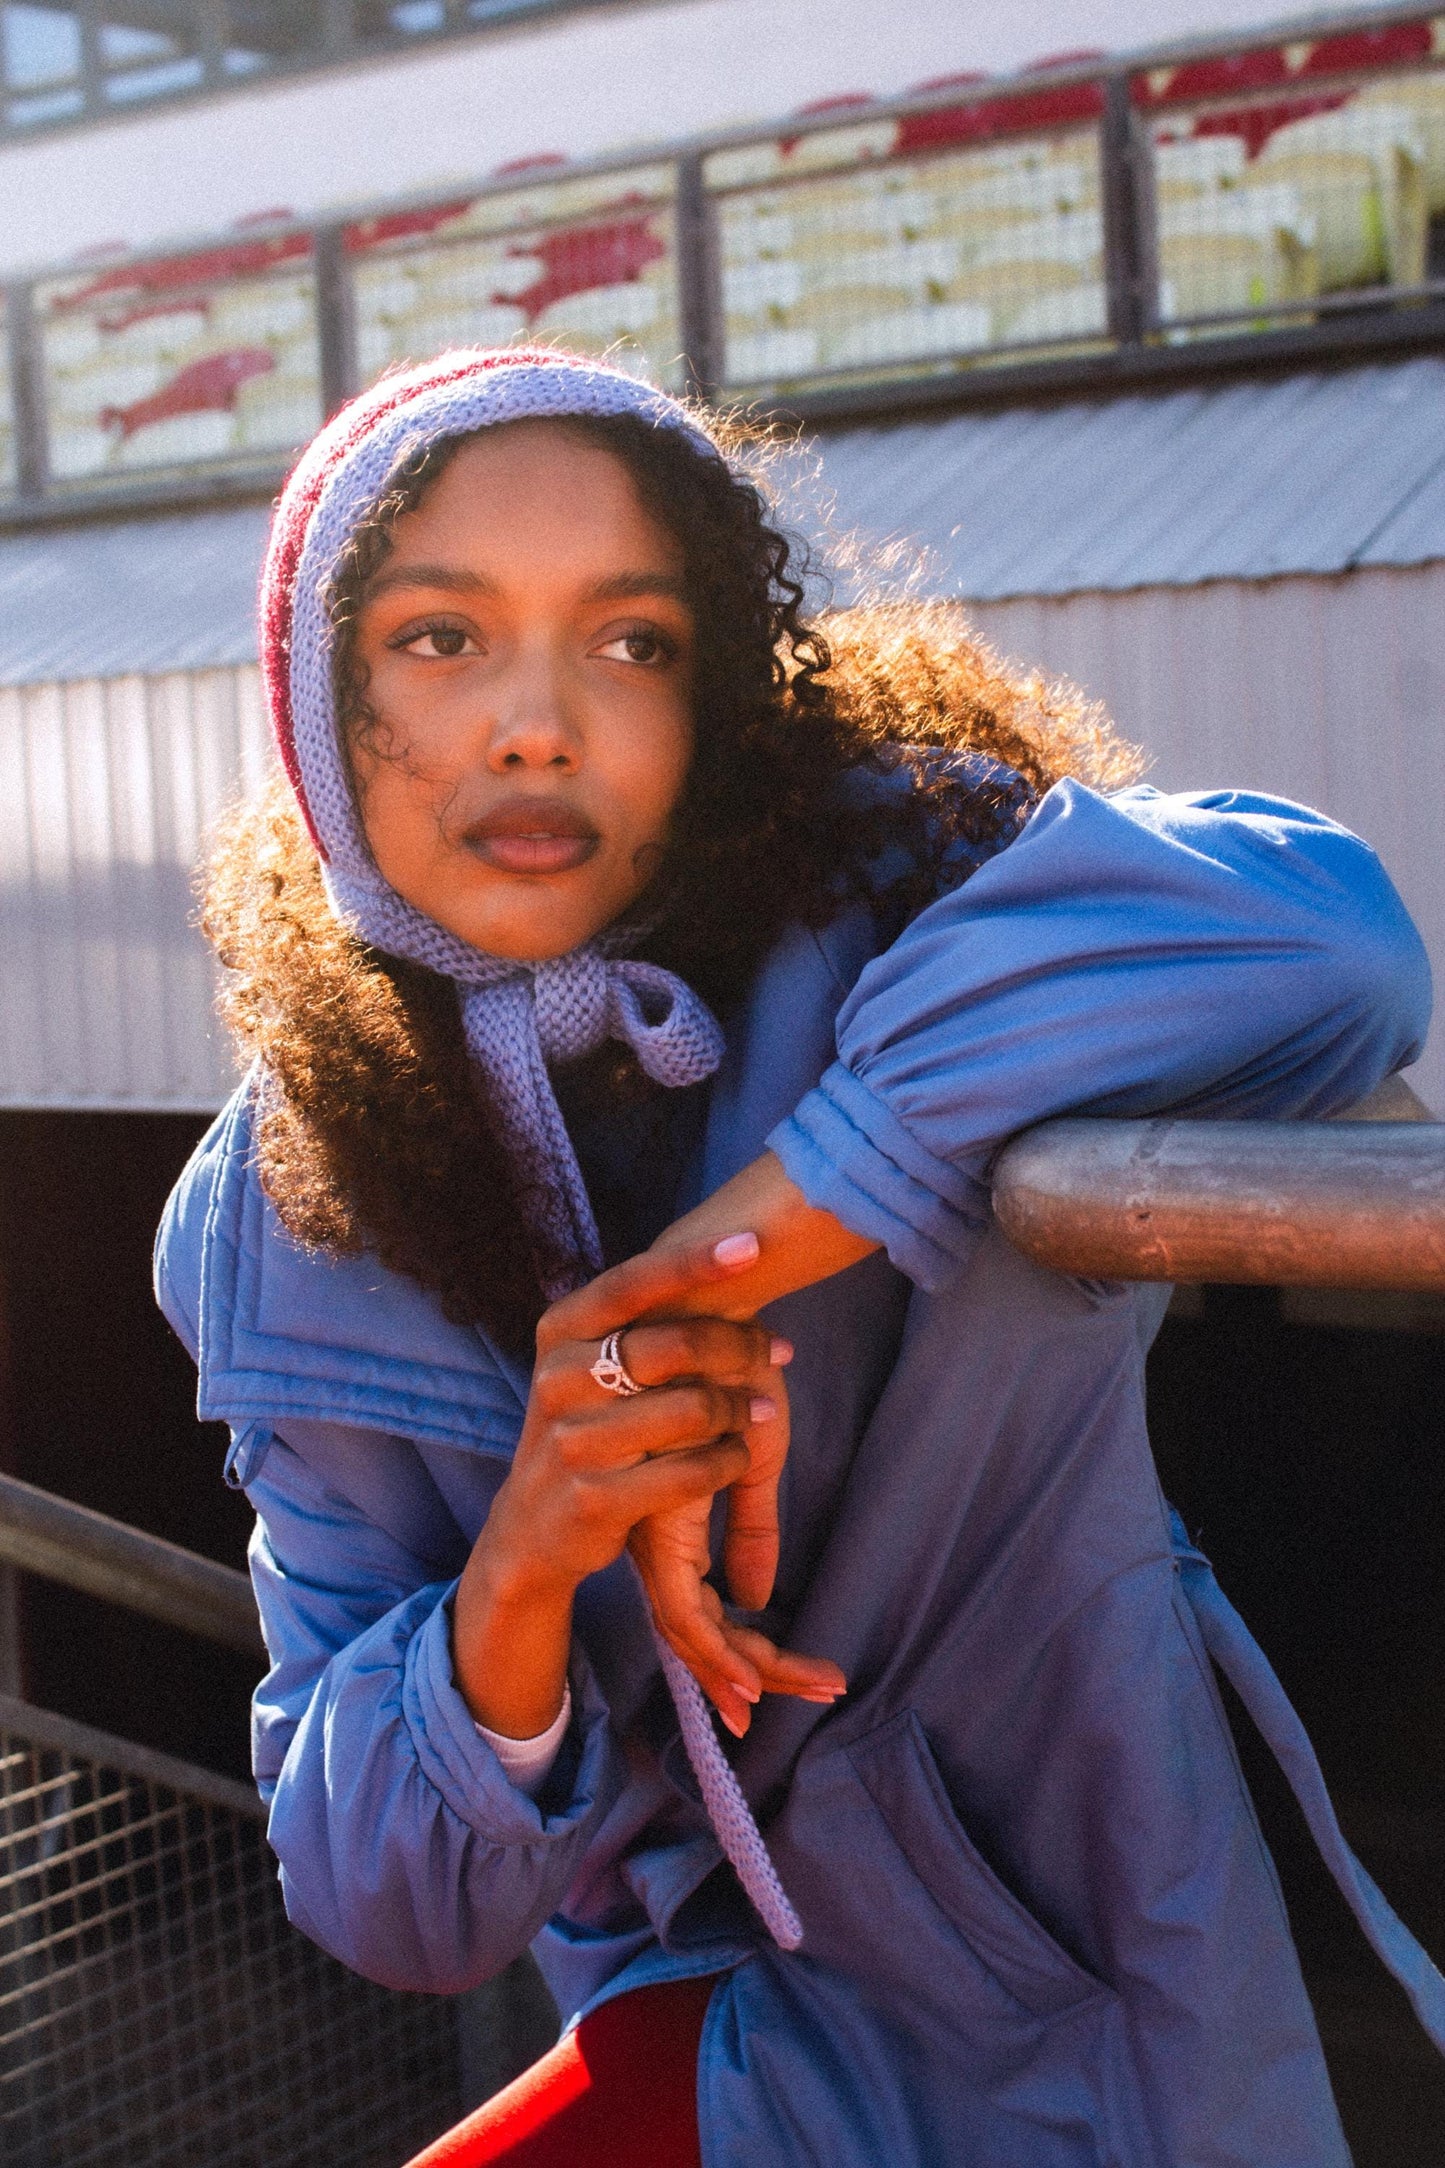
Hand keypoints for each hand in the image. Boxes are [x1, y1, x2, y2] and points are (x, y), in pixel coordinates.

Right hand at [454, 1230, 842, 1737]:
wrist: (532, 1528)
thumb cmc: (584, 1429)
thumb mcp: (587, 1367)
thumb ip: (639, 1323)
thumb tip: (729, 1272)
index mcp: (559, 1334)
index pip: (631, 1282)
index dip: (693, 1262)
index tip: (752, 1244)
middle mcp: (559, 1381)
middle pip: (675, 1344)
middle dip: (739, 1344)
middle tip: (777, 1351)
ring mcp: (573, 1442)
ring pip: (691, 1410)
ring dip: (741, 1408)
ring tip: (762, 1410)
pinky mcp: (595, 1499)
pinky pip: (689, 1472)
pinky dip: (728, 1461)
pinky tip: (739, 1457)